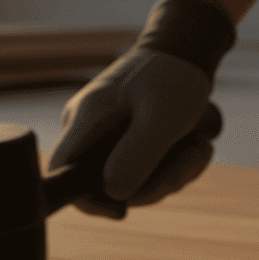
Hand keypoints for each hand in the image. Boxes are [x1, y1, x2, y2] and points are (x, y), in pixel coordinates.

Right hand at [49, 46, 218, 216]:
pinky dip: (168, 167)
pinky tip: (191, 148)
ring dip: (168, 176)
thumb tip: (115, 195)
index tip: (122, 210)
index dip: (85, 201)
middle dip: (149, 186)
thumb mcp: (164, 115)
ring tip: (198, 150)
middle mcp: (84, 131)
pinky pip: (138, 170)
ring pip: (125, 181)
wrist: (184, 49)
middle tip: (187, 164)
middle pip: (99, 185)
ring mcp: (99, 137)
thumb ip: (138, 154)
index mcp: (85, 121)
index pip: (60, 174)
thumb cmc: (173, 76)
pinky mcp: (117, 142)